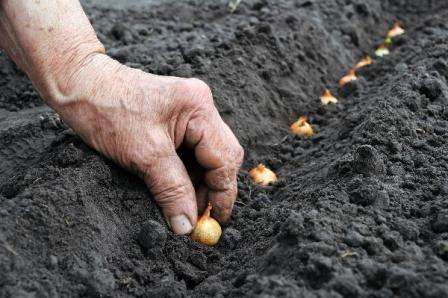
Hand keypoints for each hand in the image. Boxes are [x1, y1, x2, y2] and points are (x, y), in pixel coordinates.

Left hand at [55, 53, 243, 234]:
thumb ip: (172, 190)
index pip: (225, 157)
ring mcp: (190, 112)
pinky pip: (191, 151)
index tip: (214, 221)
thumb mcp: (144, 155)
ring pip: (207, 156)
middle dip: (212, 188)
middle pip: (222, 155)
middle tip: (198, 217)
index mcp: (199, 108)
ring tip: (185, 207)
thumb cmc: (107, 111)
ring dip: (199, 183)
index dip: (223, 193)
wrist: (80, 84)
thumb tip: (187, 226)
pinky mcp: (176, 119)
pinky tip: (177, 189)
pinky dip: (187, 172)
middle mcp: (201, 106)